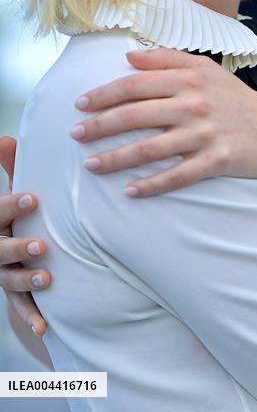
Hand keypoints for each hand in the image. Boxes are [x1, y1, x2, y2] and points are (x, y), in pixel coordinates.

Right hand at [0, 136, 48, 336]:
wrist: (15, 250)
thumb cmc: (21, 213)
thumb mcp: (16, 193)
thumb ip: (13, 168)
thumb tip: (3, 136)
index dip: (12, 206)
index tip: (33, 198)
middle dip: (17, 248)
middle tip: (41, 245)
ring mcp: (3, 273)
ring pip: (8, 280)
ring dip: (25, 279)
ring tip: (46, 277)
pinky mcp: (17, 294)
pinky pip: (21, 308)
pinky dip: (31, 317)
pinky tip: (45, 326)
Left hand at [70, 48, 256, 196]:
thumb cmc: (235, 99)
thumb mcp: (206, 69)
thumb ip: (167, 59)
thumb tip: (129, 55)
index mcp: (189, 78)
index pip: (136, 83)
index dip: (104, 93)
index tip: (80, 104)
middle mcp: (195, 103)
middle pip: (136, 114)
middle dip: (100, 125)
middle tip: (75, 134)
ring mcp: (205, 133)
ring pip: (150, 147)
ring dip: (116, 158)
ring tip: (91, 165)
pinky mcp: (216, 160)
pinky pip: (177, 176)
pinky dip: (152, 185)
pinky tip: (130, 192)